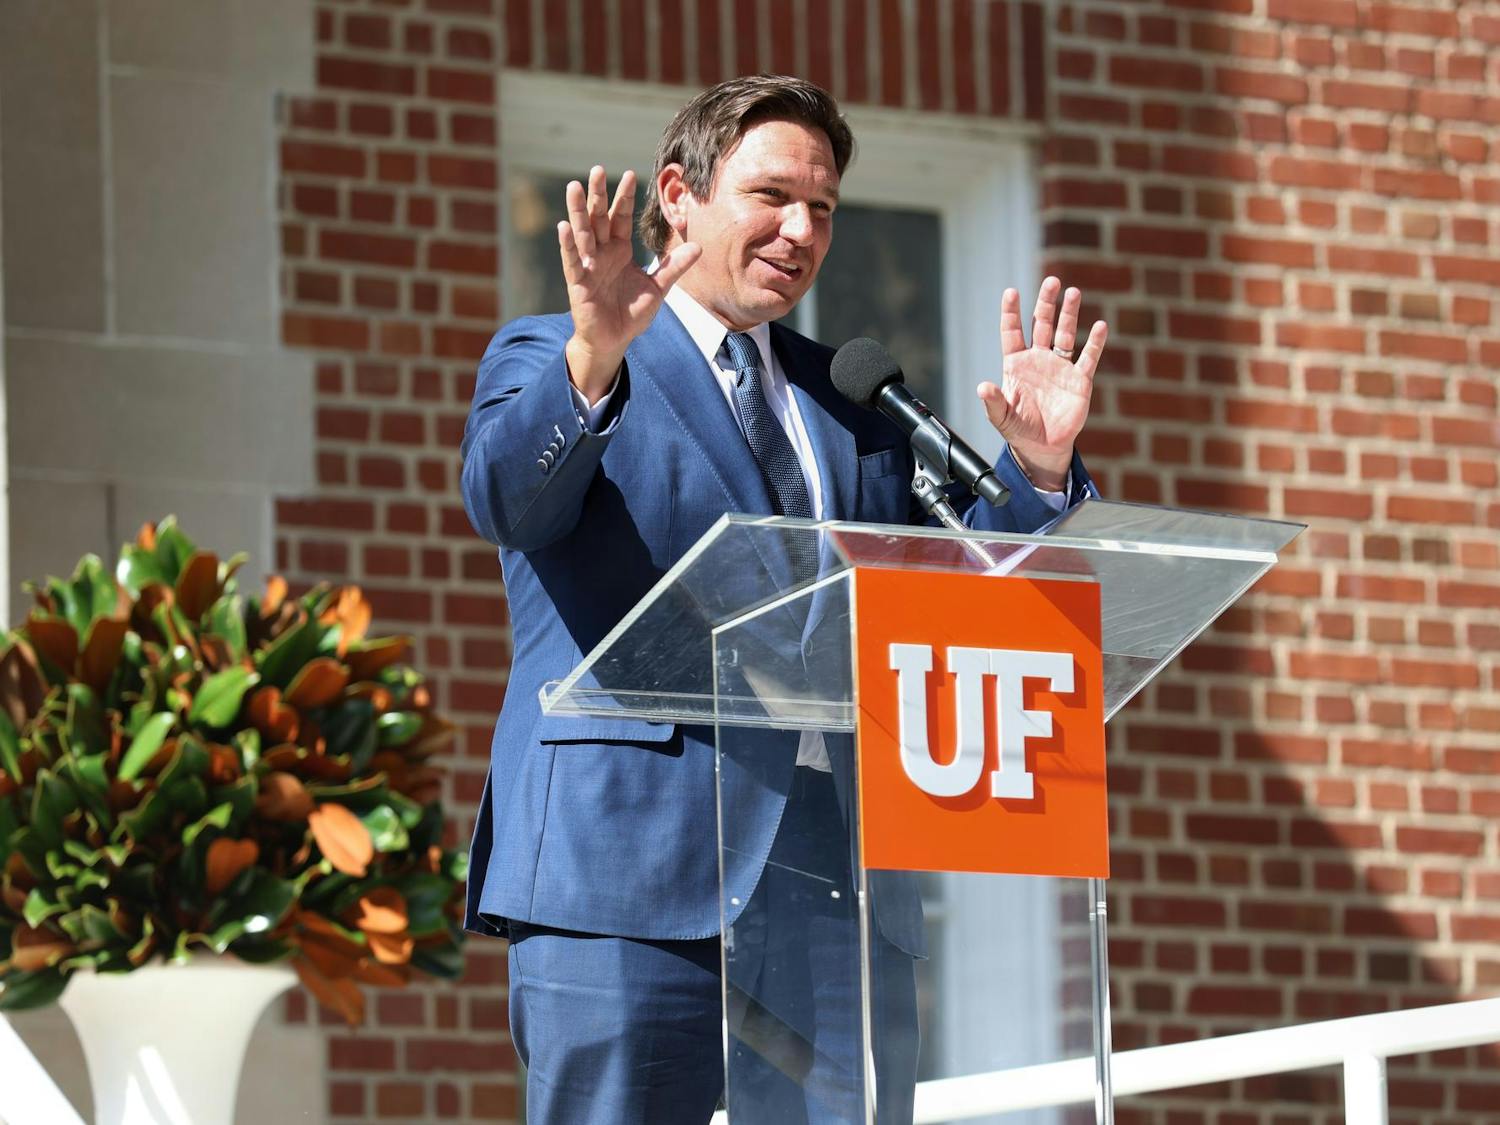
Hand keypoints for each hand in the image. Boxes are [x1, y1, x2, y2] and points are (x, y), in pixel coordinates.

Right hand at [559, 166, 700, 402]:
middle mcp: (602, 253)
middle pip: (598, 218)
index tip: (631, 174)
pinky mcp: (578, 283)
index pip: (621, 218)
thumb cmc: (631, 313)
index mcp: (619, 250)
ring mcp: (588, 266)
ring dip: (578, 211)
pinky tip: (564, 227)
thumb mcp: (658, 288)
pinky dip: (568, 245)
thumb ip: (675, 268)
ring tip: (574, 186)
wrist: (614, 340)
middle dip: (598, 194)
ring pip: (582, 233)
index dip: (624, 197)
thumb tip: (698, 246)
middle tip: (596, 168)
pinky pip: (573, 261)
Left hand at [977, 277, 1106, 491]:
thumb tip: (982, 387)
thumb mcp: (1002, 418)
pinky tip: (1100, 326)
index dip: (1011, 313)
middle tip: (1051, 281)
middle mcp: (1039, 359)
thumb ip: (994, 402)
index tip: (1011, 292)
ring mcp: (1060, 367)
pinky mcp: (1080, 380)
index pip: (1013, 332)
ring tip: (1073, 292)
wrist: (1043, 447)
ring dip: (1069, 314)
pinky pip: (1088, 357)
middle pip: (1042, 324)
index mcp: (1017, 364)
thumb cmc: (1019, 430)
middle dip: (1046, 303)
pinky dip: (1095, 343)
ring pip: (1066, 334)